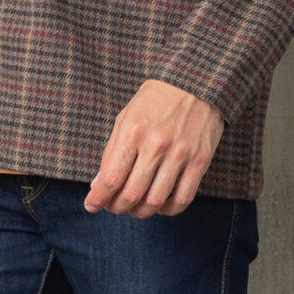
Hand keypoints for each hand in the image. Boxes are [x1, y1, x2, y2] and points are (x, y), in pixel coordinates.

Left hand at [84, 80, 223, 217]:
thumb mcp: (126, 117)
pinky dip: (169, 210)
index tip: (92, 205)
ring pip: (156, 200)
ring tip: (135, 208)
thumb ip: (112, 151)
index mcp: (133, 131)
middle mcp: (156, 144)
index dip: (98, 198)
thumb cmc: (156, 99)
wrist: (197, 81)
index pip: (111, 178)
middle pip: (132, 194)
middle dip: (117, 207)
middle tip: (113, 207)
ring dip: (141, 212)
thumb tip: (99, 185)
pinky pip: (183, 198)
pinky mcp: (201, 160)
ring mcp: (181, 154)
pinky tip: (160, 206)